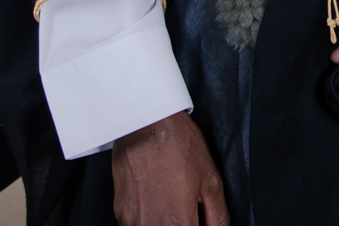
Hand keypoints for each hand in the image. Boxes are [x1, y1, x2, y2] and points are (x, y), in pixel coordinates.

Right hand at [112, 111, 227, 225]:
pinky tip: (159, 200)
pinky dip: (152, 220)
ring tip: (175, 201)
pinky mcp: (121, 214)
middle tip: (192, 210)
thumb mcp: (210, 181)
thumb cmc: (177, 146)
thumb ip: (218, 216)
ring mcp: (132, 222)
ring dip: (168, 223)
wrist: (145, 124)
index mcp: (176, 223)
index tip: (202, 220)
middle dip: (186, 224)